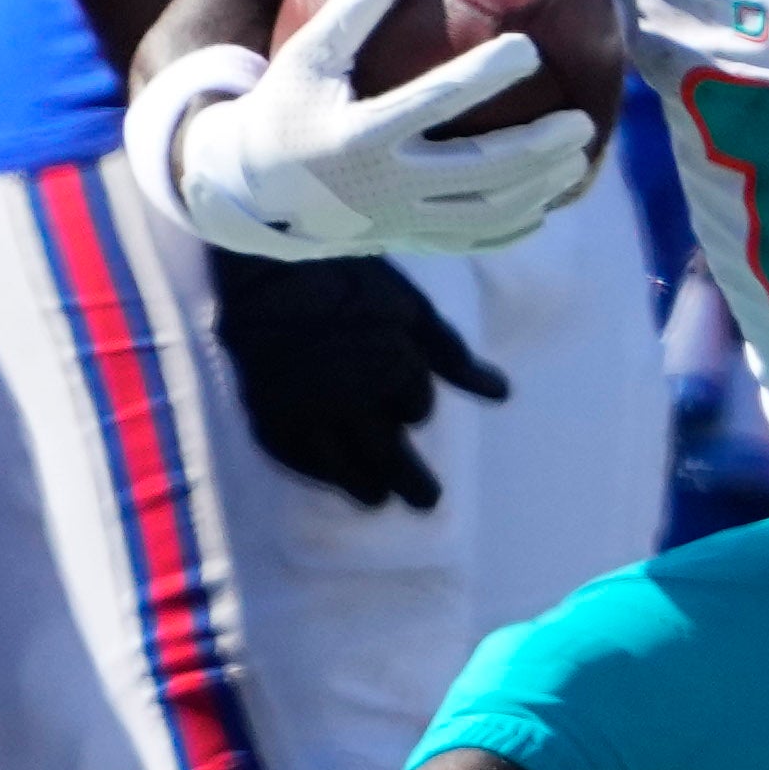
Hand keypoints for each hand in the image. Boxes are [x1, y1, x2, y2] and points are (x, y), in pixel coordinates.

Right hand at [146, 0, 593, 262]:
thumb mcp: (307, 56)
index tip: (530, 48)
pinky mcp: (405, 241)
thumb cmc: (284, 109)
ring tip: (577, 161)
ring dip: (538, 190)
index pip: (435, 103)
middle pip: (479, 173)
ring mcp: (398, 221)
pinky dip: (511, 227)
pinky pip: (469, 240)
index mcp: (360, 136)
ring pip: (485, 214)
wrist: (250, 193)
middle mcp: (384, 185)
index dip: (484, 75)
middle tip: (583, 122)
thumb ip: (353, 8)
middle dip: (537, 150)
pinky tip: (545, 206)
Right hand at [207, 247, 510, 511]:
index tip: (411, 407)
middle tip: (427, 502)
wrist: (269, 266)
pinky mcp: (266, 415)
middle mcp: (350, 401)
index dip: (413, 404)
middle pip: (386, 456)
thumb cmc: (351, 283)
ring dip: (362, 485)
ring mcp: (306, 413)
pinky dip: (312, 469)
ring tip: (377, 498)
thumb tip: (502, 394)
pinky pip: (292, 456)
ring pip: (341, 466)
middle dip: (409, 482)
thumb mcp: (413, 313)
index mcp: (392, 370)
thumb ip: (455, 359)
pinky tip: (327, 475)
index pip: (415, 408)